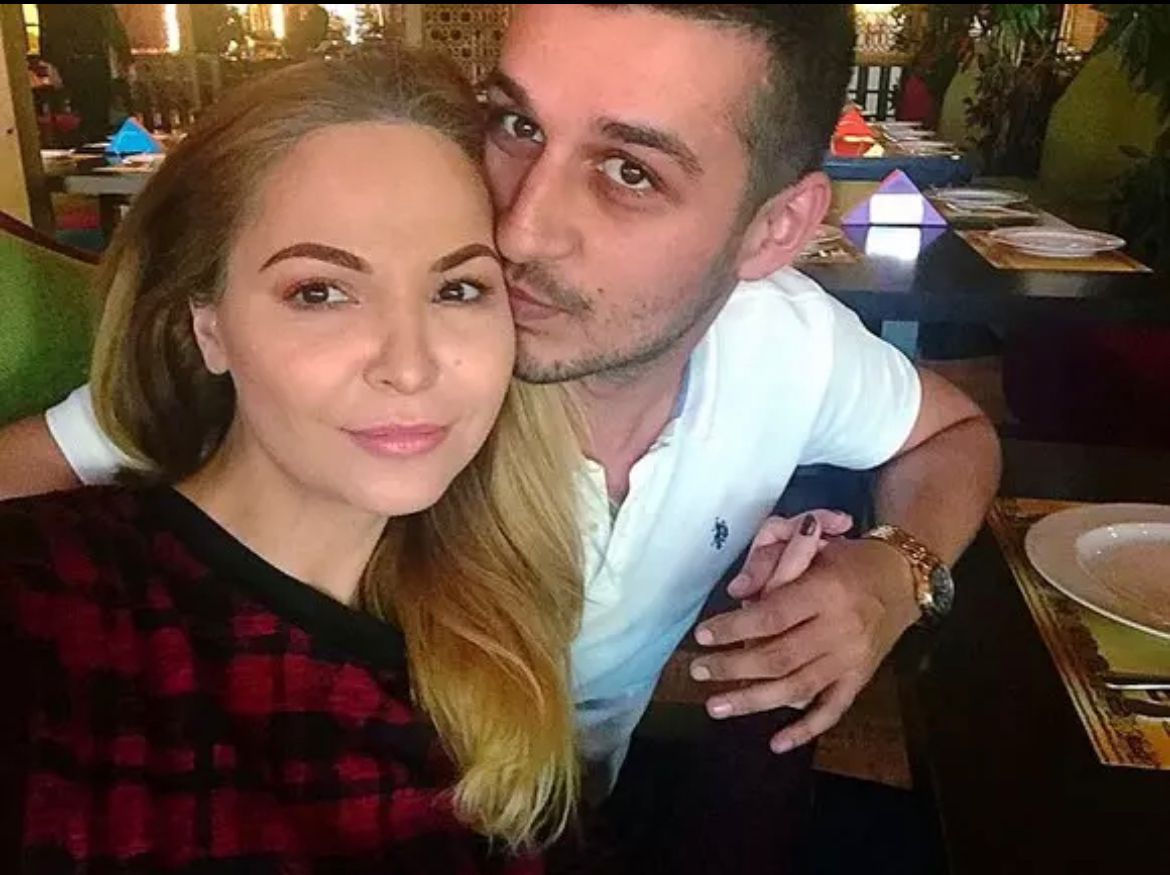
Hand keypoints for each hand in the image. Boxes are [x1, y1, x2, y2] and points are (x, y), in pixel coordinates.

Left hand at [690, 517, 919, 753]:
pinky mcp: (860, 679)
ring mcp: (851, 659)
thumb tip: (735, 592)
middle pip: (778, 657)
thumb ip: (775, 565)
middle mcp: (840, 629)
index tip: (702, 635)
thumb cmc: (850, 559)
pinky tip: (777, 743)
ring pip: (797, 688)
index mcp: (826, 591)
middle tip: (698, 670)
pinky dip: (805, 730)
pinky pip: (832, 710)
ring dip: (753, 701)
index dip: (733, 628)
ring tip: (716, 707)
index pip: (771, 616)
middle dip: (732, 667)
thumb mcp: (814, 547)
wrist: (904, 579)